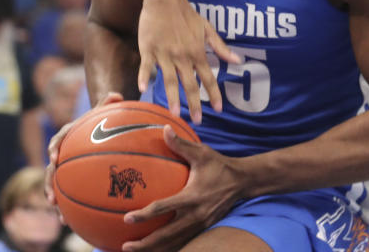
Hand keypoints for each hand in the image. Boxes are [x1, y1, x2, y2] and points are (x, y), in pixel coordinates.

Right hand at [45, 92, 123, 207]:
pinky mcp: (68, 180)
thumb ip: (107, 104)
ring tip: (58, 212)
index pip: (57, 141)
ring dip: (54, 198)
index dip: (54, 149)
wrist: (94, 132)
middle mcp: (61, 154)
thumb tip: (116, 94)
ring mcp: (63, 169)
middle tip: (52, 196)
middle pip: (51, 169)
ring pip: (54, 185)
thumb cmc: (99, 122)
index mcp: (67, 137)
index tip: (54, 157)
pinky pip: (65, 194)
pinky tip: (68, 222)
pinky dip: (65, 208)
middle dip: (49, 183)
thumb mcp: (102, 112)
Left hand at [121, 126, 243, 251]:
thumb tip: (164, 129)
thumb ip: (181, 144)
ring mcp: (200, 225)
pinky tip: (155, 249)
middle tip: (125, 246)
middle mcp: (195, 215)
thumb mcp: (201, 153)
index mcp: (192, 197)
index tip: (127, 218)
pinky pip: (183, 242)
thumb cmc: (219, 166)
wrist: (243, 182)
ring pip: (174, 243)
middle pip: (166, 235)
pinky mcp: (203, 229)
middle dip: (145, 244)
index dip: (144, 215)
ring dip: (154, 249)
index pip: (164, 208)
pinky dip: (168, 248)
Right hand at [136, 0, 240, 123]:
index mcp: (197, 52)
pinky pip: (147, 65)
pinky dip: (145, 76)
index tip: (220, 110)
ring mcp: (165, 53)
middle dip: (195, 104)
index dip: (215, 94)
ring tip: (175, 113)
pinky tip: (144, 89)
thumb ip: (220, 47)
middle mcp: (183, 56)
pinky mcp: (149, 49)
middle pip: (190, 84)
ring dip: (173, 97)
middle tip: (197, 121)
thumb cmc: (186, 14)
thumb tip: (237, 60)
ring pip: (170, 79)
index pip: (208, 77)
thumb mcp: (207, 29)